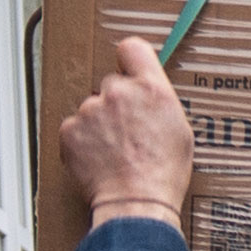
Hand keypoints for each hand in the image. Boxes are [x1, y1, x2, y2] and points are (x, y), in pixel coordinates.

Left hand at [58, 39, 192, 231]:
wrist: (136, 202)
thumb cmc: (163, 174)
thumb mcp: (180, 132)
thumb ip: (160, 101)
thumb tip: (149, 90)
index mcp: (151, 89)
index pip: (132, 47)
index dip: (131, 59)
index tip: (131, 69)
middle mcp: (118, 92)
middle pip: (111, 83)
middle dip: (118, 103)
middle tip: (130, 131)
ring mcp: (90, 110)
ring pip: (92, 108)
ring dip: (100, 124)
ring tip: (116, 151)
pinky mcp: (69, 129)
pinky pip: (75, 128)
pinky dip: (84, 141)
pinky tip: (100, 158)